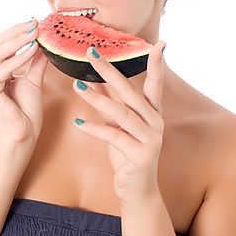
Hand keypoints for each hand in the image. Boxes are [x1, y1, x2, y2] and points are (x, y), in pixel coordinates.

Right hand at [0, 20, 48, 146]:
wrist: (21, 139)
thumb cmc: (25, 116)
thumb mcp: (33, 82)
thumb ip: (35, 63)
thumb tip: (43, 44)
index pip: (2, 45)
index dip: (17, 32)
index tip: (36, 23)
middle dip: (17, 31)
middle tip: (36, 22)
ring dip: (18, 39)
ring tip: (36, 31)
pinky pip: (3, 67)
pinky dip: (19, 57)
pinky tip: (34, 49)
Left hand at [71, 42, 166, 203]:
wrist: (138, 192)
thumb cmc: (128, 156)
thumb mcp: (120, 128)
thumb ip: (112, 105)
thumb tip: (97, 80)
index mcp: (153, 114)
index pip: (155, 84)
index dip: (156, 65)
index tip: (159, 43)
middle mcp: (155, 123)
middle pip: (130, 92)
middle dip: (110, 70)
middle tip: (92, 53)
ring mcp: (150, 139)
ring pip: (121, 113)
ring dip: (96, 98)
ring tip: (76, 85)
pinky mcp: (140, 155)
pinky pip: (114, 137)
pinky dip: (96, 129)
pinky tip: (79, 124)